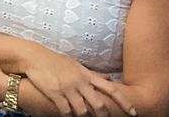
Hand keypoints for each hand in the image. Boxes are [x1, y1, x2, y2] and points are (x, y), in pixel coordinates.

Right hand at [15, 45, 135, 116]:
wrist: (34, 57)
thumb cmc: (56, 61)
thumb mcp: (77, 66)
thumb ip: (93, 74)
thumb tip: (109, 79)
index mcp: (87, 75)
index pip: (111, 89)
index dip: (124, 102)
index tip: (133, 112)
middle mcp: (80, 82)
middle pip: (99, 104)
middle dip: (104, 116)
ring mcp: (68, 88)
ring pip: (83, 111)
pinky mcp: (55, 93)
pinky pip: (66, 111)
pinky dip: (69, 116)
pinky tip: (68, 116)